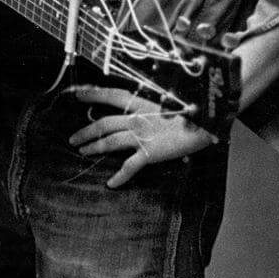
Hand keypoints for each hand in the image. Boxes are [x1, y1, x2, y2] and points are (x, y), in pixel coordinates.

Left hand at [68, 85, 218, 188]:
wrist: (205, 124)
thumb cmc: (191, 113)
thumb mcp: (170, 104)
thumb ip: (154, 108)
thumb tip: (143, 110)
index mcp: (143, 103)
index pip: (113, 95)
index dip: (94, 94)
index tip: (78, 93)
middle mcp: (138, 118)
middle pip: (104, 122)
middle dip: (86, 130)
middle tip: (72, 138)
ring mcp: (143, 135)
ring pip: (110, 141)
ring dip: (94, 147)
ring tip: (82, 152)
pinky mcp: (150, 153)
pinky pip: (129, 166)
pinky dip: (119, 177)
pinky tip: (110, 184)